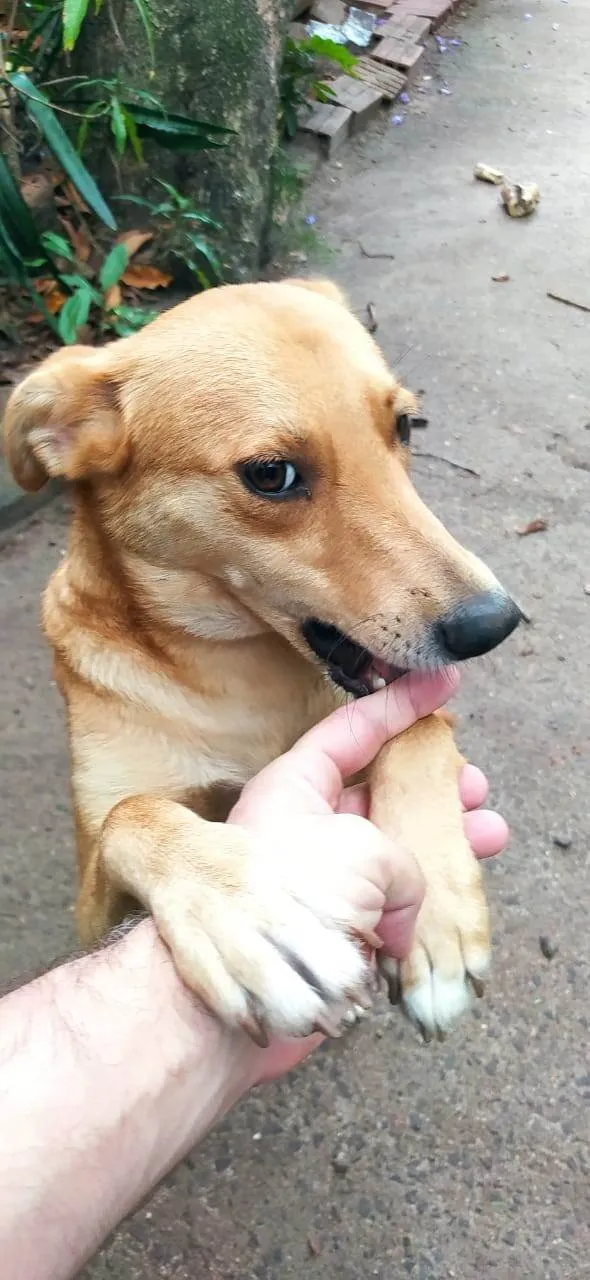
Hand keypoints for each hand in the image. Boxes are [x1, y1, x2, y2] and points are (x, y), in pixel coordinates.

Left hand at [227, 669, 507, 1083]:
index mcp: (295, 789)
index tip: (441, 681)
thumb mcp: (363, 851)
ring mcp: (321, 883)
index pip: (353, 730)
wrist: (249, 991)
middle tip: (474, 783)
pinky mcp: (334, 930)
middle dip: (432, 785)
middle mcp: (305, 830)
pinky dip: (425, 898)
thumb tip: (402, 907)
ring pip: (392, 850)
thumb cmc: (289, 901)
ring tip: (488, 834)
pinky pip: (389, 903)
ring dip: (441, 842)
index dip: (400, 703)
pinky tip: (457, 896)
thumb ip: (403, 859)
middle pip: (380, 791)